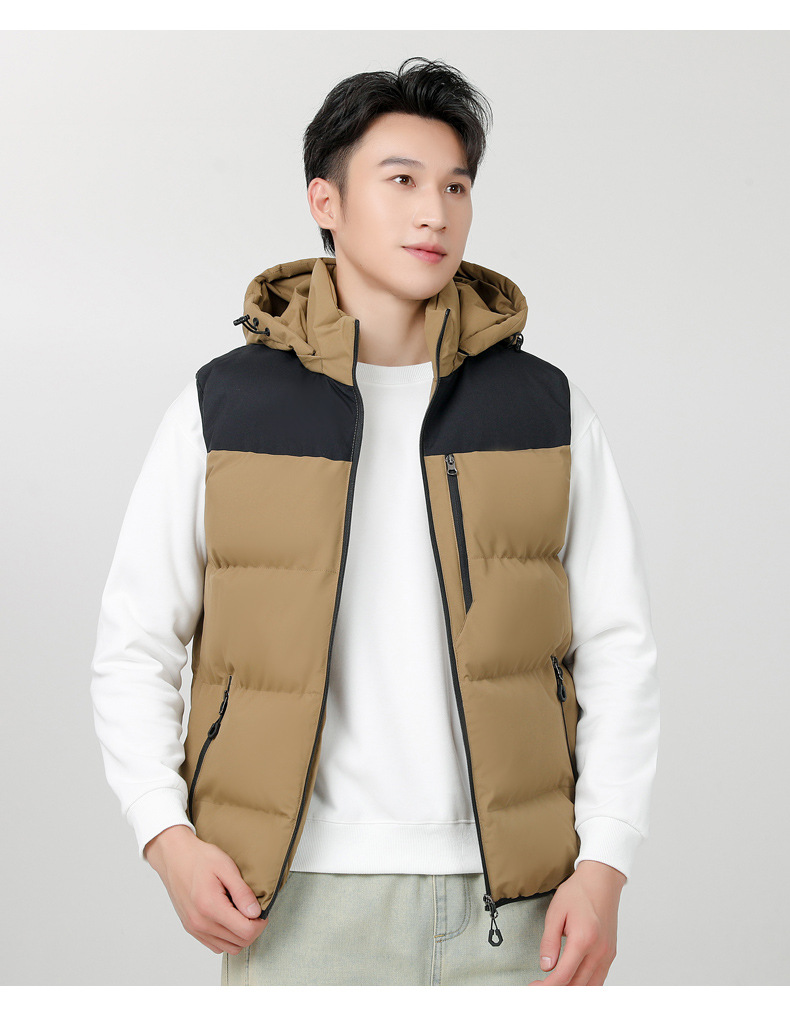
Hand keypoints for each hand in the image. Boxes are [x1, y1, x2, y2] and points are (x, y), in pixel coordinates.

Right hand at [144, 825, 268, 954]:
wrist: (175, 857)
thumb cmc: (199, 858)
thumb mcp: (226, 867)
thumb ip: (242, 892)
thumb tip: (256, 913)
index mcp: (211, 907)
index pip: (245, 932)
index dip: (260, 924)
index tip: (262, 911)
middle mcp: (201, 923)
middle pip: (239, 943)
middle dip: (252, 929)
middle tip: (254, 911)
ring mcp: (194, 928)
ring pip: (228, 948)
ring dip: (240, 935)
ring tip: (241, 914)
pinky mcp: (191, 929)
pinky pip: (215, 946)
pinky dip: (227, 938)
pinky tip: (228, 919)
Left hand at [528, 859, 626, 985]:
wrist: (601, 881)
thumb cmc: (578, 892)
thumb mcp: (555, 912)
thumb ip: (549, 941)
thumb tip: (546, 967)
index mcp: (584, 939)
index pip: (564, 975)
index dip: (546, 986)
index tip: (533, 986)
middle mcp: (599, 951)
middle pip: (577, 986)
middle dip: (557, 991)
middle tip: (539, 988)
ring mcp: (607, 954)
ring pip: (590, 987)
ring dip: (571, 991)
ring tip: (553, 986)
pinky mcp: (610, 954)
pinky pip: (599, 979)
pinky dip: (584, 985)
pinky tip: (571, 981)